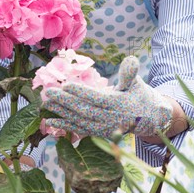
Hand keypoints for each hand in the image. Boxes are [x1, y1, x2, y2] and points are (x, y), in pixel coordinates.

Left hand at [43, 56, 172, 138]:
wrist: (148, 119)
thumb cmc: (139, 95)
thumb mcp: (136, 82)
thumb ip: (130, 73)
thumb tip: (131, 59)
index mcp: (119, 104)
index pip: (97, 98)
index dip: (81, 92)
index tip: (65, 85)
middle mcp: (110, 119)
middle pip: (84, 110)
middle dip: (65, 102)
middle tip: (48, 92)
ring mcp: (104, 128)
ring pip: (79, 121)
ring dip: (61, 112)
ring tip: (45, 103)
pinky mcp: (99, 134)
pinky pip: (80, 130)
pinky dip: (65, 125)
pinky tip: (50, 120)